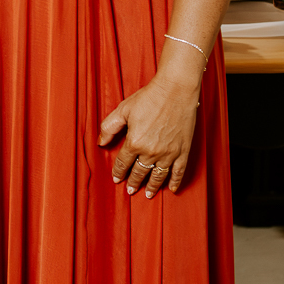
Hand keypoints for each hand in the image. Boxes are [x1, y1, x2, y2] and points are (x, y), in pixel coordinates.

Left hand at [97, 73, 199, 197]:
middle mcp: (151, 151)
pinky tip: (172, 188)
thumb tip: (100, 142)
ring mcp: (168, 153)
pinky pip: (178, 172)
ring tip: (148, 194)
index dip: (118, 172)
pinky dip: (175, 181)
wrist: (176, 90)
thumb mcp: (123, 110)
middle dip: (134, 182)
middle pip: (140, 172)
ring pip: (158, 176)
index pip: (123, 163)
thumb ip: (109, 127)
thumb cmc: (149, 97)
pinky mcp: (183, 151)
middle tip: (131, 190)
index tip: (117, 179)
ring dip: (152, 187)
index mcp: (134, 142)